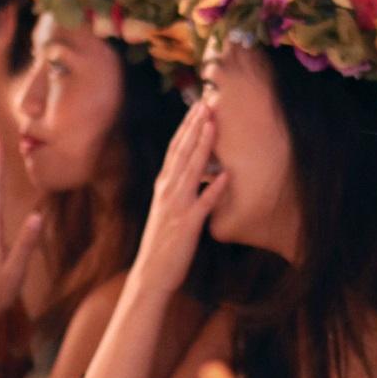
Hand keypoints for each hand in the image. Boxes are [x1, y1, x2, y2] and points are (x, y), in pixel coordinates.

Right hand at [132, 98, 227, 297]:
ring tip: (213, 125)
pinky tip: (226, 175)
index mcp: (164, 186)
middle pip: (182, 152)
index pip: (175, 149)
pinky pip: (203, 204)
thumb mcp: (168, 210)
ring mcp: (177, 207)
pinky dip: (214, 189)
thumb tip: (198, 174)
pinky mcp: (188, 225)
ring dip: (202, 146)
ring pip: (191, 170)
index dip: (187, 127)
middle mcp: (168, 191)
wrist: (150, 274)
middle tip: (206, 103)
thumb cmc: (163, 243)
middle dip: (194, 127)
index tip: (197, 107)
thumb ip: (180, 190)